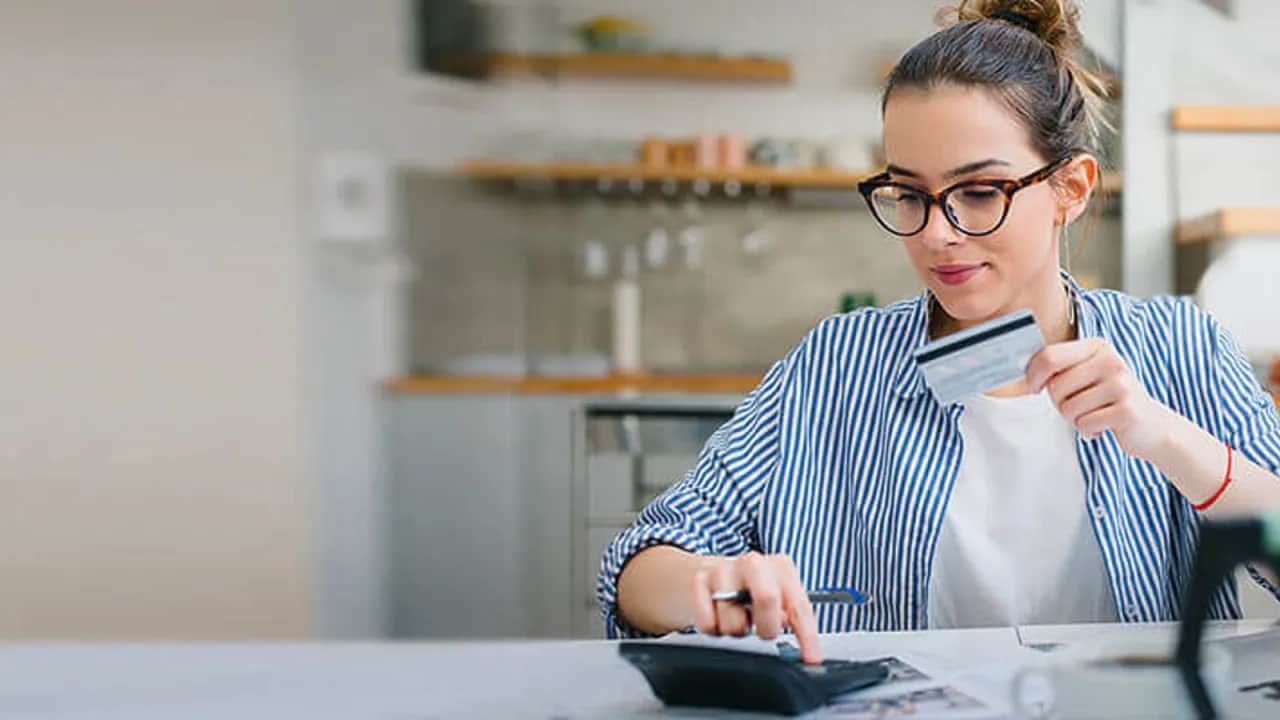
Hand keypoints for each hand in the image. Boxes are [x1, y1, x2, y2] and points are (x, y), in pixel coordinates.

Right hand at [690, 552, 821, 663]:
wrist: (708, 574)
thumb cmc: (750, 590)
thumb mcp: (777, 595)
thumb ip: (788, 611)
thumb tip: (784, 622)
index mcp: (780, 566)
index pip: (798, 605)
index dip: (807, 637)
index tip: (810, 658)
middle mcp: (752, 563)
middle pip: (767, 598)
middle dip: (767, 627)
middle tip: (762, 631)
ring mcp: (723, 570)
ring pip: (734, 622)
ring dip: (736, 630)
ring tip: (736, 617)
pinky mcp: (698, 581)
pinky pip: (708, 624)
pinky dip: (713, 628)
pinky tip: (718, 615)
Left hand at [1025, 338, 1172, 458]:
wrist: (1152, 425)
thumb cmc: (1110, 400)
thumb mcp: (1086, 375)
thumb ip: (1060, 368)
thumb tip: (1025, 372)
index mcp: (1097, 347)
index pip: (1049, 356)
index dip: (1033, 375)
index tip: (1035, 387)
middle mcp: (1110, 361)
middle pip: (1055, 386)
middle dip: (1059, 403)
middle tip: (1079, 406)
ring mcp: (1121, 385)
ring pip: (1068, 408)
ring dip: (1075, 419)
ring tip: (1094, 415)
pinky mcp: (1127, 410)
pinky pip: (1084, 424)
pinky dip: (1088, 430)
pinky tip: (1104, 425)